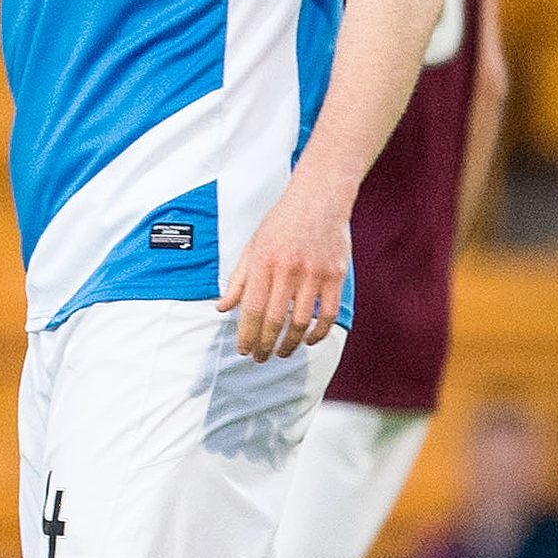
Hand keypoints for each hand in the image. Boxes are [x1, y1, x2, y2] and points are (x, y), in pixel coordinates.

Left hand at [217, 187, 351, 362]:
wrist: (319, 199)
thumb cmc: (281, 222)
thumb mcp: (253, 246)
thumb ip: (239, 280)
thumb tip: (222, 308)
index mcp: (263, 263)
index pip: (251, 309)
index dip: (246, 334)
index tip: (243, 350)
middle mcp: (288, 270)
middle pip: (274, 320)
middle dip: (265, 345)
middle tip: (259, 358)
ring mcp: (314, 274)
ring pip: (302, 322)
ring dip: (290, 343)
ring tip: (281, 352)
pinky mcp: (335, 276)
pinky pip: (328, 313)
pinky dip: (319, 332)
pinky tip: (309, 340)